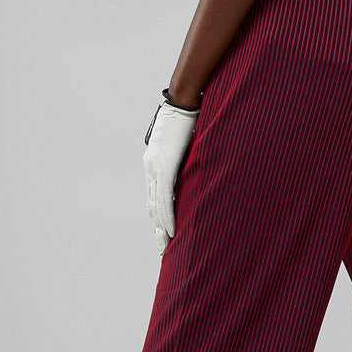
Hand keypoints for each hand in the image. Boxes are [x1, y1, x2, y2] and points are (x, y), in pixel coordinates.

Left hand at [143, 98, 199, 253]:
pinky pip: (165, 198)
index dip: (158, 216)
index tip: (162, 232)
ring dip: (161, 229)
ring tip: (166, 247)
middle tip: (163, 249)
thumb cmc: (187, 117)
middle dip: (157, 229)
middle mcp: (150, 168)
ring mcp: (155, 169)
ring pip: (156, 206)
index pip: (154, 196)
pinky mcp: (164, 168)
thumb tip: (200, 164)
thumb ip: (187, 157)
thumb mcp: (186, 142)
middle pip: (152, 206)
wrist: (183, 101)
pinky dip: (167, 216)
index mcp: (154, 163)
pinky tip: (170, 231)